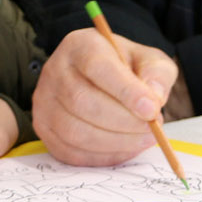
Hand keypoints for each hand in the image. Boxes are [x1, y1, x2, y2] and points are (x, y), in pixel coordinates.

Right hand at [31, 27, 177, 165]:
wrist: (100, 78)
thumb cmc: (125, 68)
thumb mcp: (148, 60)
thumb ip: (156, 74)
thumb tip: (153, 100)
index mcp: (80, 46)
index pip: (97, 67)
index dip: (125, 91)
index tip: (152, 110)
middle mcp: (55, 71)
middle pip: (82, 102)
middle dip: (123, 122)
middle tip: (151, 129)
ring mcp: (44, 102)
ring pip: (75, 131)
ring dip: (115, 142)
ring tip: (142, 139)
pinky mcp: (44, 129)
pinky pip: (71, 152)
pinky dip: (102, 156)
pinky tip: (124, 148)